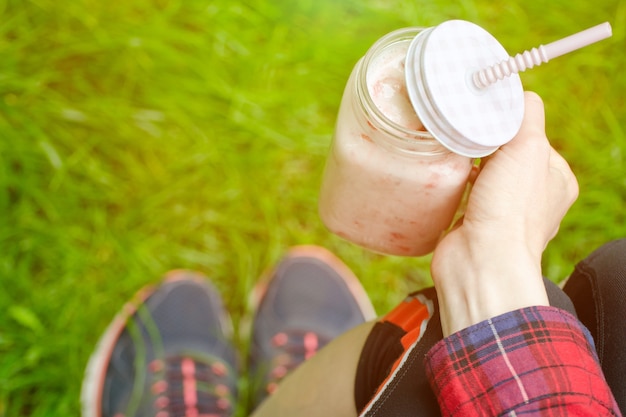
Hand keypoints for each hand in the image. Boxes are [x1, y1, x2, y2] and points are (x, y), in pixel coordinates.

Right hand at [431, 91, 578, 335]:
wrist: (480, 263)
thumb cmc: (510, 209)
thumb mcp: (528, 147)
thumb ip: (524, 115)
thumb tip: (517, 93)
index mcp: (555, 179)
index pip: (532, 134)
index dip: (508, 121)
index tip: (485, 115)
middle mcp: (533, 196)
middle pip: (504, 151)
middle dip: (483, 141)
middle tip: (463, 132)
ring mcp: (502, 211)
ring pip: (482, 171)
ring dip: (466, 161)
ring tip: (452, 152)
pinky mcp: (474, 221)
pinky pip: (463, 190)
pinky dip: (454, 181)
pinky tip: (445, 175)